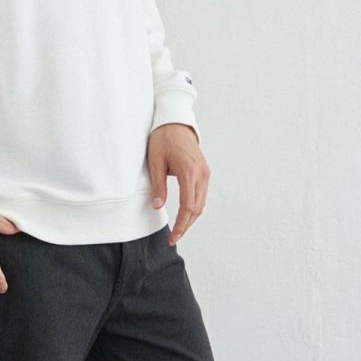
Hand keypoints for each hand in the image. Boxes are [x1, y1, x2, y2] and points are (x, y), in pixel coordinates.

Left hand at [148, 122, 208, 243]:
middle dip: (186, 226)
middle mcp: (202, 174)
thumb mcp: (155, 162)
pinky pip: (201, 195)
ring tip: (178, 229)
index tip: (174, 237)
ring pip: (201, 204)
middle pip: (197, 209)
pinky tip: (185, 215)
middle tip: (174, 238)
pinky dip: (194, 208)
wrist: (175, 122)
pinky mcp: (205, 172)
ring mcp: (205, 173)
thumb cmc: (163, 139)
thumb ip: (158, 186)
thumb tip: (157, 206)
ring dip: (191, 218)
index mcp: (189, 172)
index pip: (188, 206)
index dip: (181, 225)